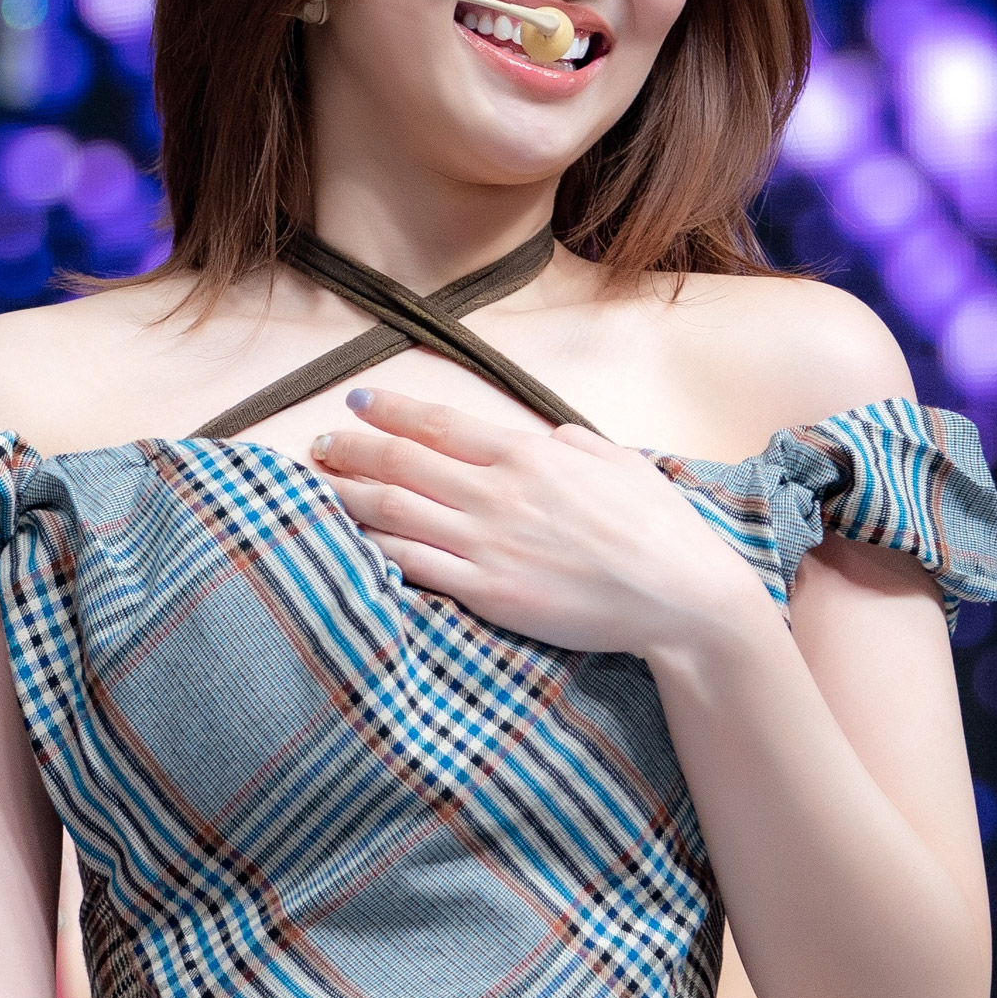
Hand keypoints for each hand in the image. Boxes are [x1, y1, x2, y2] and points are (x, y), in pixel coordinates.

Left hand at [310, 388, 773, 656]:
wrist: (679, 595)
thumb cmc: (659, 529)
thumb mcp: (620, 464)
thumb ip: (576, 444)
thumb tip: (547, 436)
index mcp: (527, 454)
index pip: (438, 424)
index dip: (390, 410)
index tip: (357, 403)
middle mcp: (497, 492)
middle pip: (401, 463)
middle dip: (351, 450)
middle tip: (319, 446)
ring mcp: (487, 543)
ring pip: (394, 512)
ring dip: (348, 496)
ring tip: (317, 488)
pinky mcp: (487, 592)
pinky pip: (414, 567)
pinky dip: (374, 551)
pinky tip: (348, 543)